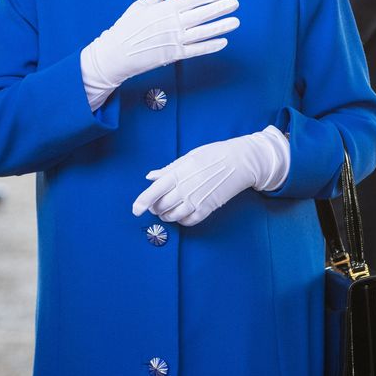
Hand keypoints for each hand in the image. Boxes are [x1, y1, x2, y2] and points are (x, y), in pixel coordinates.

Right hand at [80, 0, 238, 109]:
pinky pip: (196, 50)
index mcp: (164, 9)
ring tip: (236, 21)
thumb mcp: (140, 5)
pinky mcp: (173, 56)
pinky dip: (210, 46)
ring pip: (203, 32)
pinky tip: (223, 41)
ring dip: (221, 27)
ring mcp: (174, 40)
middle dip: (220, 8)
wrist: (115, 55)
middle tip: (236, 3)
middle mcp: (171, 24)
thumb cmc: (126, 28)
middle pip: (201, 14)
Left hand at [132, 126, 289, 226]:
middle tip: (156, 203)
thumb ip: (168, 169)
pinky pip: (188, 221)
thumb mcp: (189, 157)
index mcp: (179, 173)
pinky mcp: (207, 209)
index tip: (135, 210)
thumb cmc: (214, 154)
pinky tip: (181, 213)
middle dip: (155, 207)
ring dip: (166, 215)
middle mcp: (185, 189)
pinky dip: (181, 220)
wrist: (240, 162)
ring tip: (167, 208)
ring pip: (172, 216)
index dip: (142, 202)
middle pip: (161, 206)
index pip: (154, 191)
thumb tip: (150, 176)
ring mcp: (196, 200)